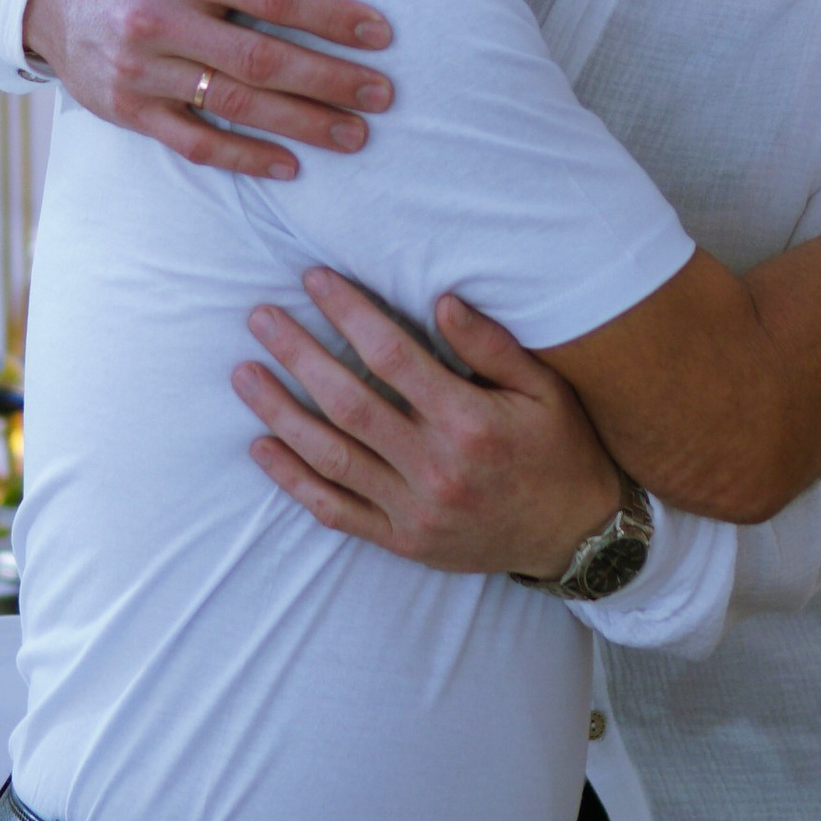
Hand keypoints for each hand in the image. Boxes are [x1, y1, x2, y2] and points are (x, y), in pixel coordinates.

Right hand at [22, 0, 396, 183]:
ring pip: (236, 105)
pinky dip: (244, 157)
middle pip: (262, 58)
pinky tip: (289, 165)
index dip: (331, 16)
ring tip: (355, 135)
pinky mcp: (128, 109)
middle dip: (331, 79)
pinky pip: (194, 142)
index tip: (380, 33)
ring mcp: (142, 70)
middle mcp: (159, 19)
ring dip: (303, 124)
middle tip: (384, 94)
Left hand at [236, 269, 623, 576]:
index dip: (349, 313)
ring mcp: (414, 510)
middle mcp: (436, 468)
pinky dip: (293, 480)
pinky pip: (335, 510)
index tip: (315, 280)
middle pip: (348, 404)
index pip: (393, 357)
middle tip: (260, 319)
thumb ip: (489, 346)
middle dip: (298, 355)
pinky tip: (262, 447)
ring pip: (330, 457)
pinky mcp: (402, 540)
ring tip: (244, 374)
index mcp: (470, 422)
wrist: (576, 534)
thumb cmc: (560, 448)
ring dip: (280, 413)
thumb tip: (439, 300)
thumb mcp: (543, 388)